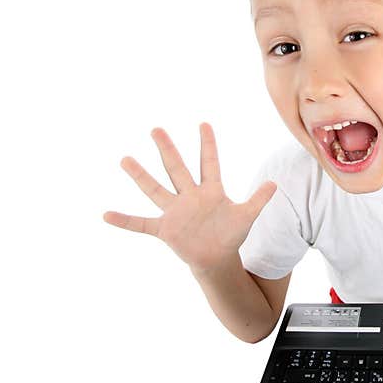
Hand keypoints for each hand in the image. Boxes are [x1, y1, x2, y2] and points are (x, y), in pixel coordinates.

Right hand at [103, 123, 277, 272]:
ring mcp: (175, 212)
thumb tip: (275, 184)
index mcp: (210, 191)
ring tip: (125, 159)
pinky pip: (141, 223)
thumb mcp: (247, 216)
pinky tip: (106, 215)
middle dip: (168, 149)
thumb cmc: (230, 235)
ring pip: (155, 189)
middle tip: (157, 129)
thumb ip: (259, 199)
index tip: (204, 124)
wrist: (217, 259)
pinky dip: (125, 221)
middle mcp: (189, 197)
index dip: (208, 145)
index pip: (209, 163)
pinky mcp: (165, 230)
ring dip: (141, 176)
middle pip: (177, 168)